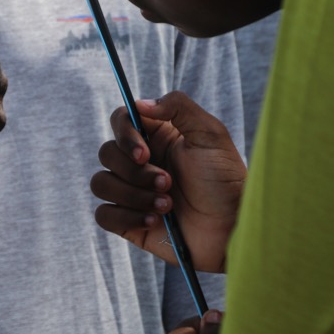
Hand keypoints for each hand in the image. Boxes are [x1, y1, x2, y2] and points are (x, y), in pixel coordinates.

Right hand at [90, 93, 245, 272]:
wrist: (232, 229)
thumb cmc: (226, 181)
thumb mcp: (211, 134)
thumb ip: (178, 106)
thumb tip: (140, 103)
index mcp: (157, 137)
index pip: (121, 121)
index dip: (125, 135)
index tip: (144, 153)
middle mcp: (140, 162)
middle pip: (107, 153)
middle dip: (135, 172)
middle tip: (168, 182)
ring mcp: (132, 191)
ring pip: (101, 183)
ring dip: (133, 195)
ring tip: (167, 205)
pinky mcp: (129, 221)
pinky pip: (104, 215)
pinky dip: (126, 217)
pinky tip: (154, 221)